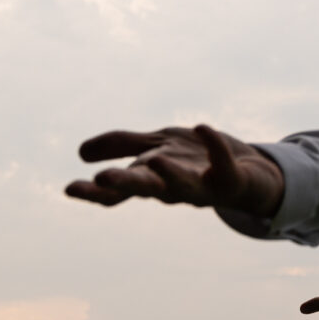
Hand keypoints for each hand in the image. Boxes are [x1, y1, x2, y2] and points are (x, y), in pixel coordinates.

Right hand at [65, 124, 284, 216]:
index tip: (68, 189)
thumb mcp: (157, 147)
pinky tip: (202, 127)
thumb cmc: (197, 161)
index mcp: (152, 179)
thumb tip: (80, 153)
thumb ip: (122, 147)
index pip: (119, 190)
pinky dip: (213, 147)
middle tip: (101, 179)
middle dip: (124, 184)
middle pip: (145, 187)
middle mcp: (173, 186)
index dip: (95, 191)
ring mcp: (202, 184)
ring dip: (169, 175)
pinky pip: (222, 162)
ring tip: (154, 161)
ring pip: (183, 185)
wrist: (250, 174)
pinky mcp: (229, 177)